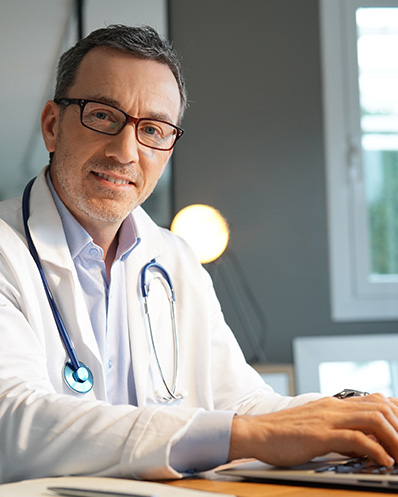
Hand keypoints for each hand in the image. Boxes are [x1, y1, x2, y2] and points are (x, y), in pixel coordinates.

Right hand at [229, 394, 397, 466]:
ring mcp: (327, 419)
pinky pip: (355, 438)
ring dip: (395, 439)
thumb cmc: (283, 433)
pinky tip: (384, 462)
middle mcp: (334, 407)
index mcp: (334, 405)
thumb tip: (364, 445)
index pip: (376, 400)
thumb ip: (340, 432)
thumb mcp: (317, 428)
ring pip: (373, 419)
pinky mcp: (319, 435)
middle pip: (381, 407)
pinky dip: (375, 450)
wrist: (256, 432)